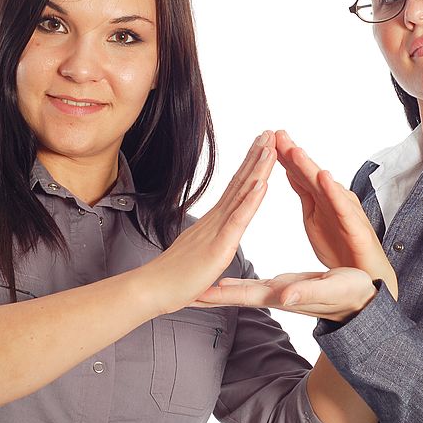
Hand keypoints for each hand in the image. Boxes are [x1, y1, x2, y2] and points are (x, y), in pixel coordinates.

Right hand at [141, 131, 276, 315]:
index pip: (236, 187)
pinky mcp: (219, 245)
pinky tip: (262, 184)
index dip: (250, 165)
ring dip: (258, 170)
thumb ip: (210, 242)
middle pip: (240, 182)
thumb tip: (217, 236)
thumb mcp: (199, 253)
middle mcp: (215, 219)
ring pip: (242, 194)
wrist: (152, 289)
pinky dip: (251, 200)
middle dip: (257, 157)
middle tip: (270, 133)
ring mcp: (217, 230)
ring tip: (270, 147)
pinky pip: (238, 219)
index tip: (262, 146)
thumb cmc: (174, 277)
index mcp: (214, 222)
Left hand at [194, 267, 378, 321]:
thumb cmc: (350, 294)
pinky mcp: (286, 284)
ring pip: (241, 289)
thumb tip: (283, 298)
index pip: (241, 295)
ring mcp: (279, 291)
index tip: (192, 295)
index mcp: (280, 294)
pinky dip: (237, 281)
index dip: (217, 294)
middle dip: (208, 293)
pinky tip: (227, 279)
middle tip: (181, 293)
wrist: (364, 300)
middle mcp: (275, 294)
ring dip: (218, 287)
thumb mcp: (329, 290)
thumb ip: (306, 292)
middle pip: (234, 294)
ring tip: (196, 286)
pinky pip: (254, 283)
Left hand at [275, 130, 398, 298]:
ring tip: (294, 150)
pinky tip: (324, 178)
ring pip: (324, 185)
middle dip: (293, 153)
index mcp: (320, 197)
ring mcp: (344, 210)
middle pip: (310, 173)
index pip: (299, 172)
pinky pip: (342, 207)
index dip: (284, 156)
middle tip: (277, 134)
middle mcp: (333, 198)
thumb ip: (305, 192)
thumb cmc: (341, 246)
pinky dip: (333, 191)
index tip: (268, 137)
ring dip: (309, 167)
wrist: (366, 276)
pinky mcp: (354, 227)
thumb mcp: (314, 217)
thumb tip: (290, 170)